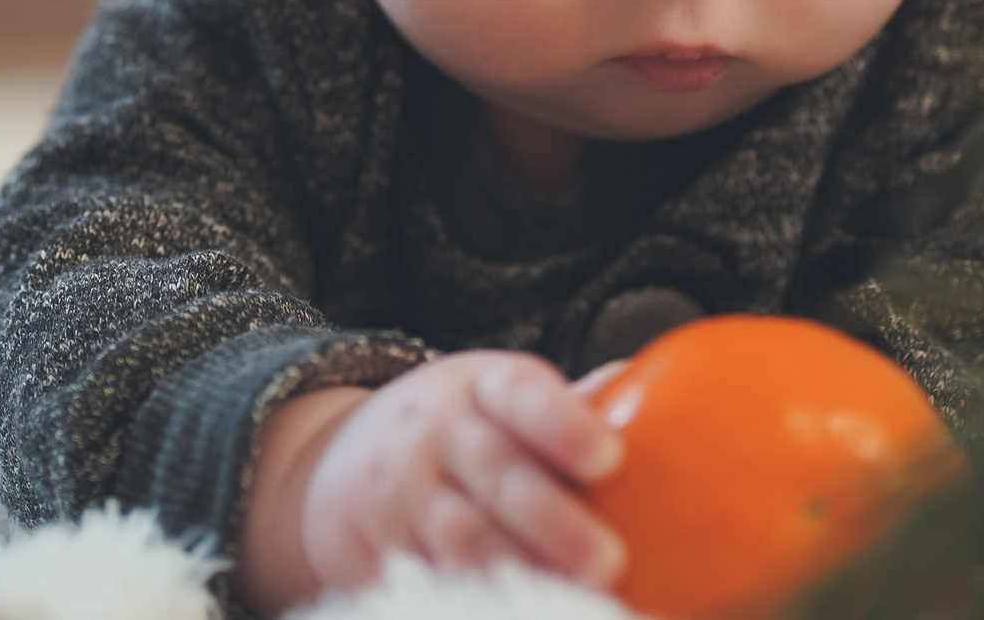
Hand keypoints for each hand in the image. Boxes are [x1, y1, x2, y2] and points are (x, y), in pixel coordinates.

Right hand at [235, 352, 625, 612]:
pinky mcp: (376, 552)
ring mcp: (402, 496)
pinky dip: (467, 602)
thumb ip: (568, 406)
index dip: (563, 424)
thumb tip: (647, 393)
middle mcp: (437, 435)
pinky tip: (510, 613)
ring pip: (460, 538)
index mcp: (479, 387)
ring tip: (568, 599)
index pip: (522, 395)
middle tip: (609, 560)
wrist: (336, 460)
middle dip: (553, 521)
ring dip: (516, 570)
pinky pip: (424, 580)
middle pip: (497, 475)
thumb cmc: (452, 427)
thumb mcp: (495, 394)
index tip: (609, 457)